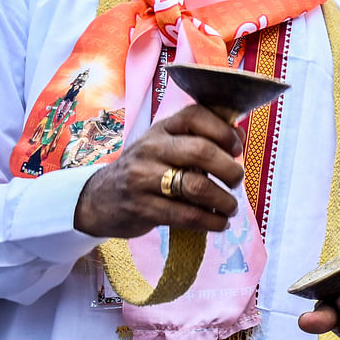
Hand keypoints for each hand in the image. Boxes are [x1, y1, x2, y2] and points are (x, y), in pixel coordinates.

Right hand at [73, 104, 244, 237]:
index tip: (237, 149)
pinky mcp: (143, 208)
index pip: (195, 116)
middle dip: (230, 169)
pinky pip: (186, 215)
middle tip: (236, 181)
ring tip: (231, 207)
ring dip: (224, 200)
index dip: (224, 132)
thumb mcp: (168, 145)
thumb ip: (204, 137)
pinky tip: (220, 223)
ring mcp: (143, 178)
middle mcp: (151, 148)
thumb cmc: (146, 168)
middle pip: (201, 152)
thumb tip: (240, 134)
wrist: (99, 199)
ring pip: (196, 186)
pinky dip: (212, 221)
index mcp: (161, 129)